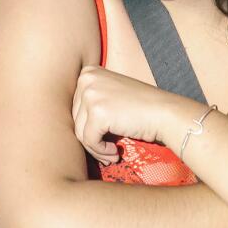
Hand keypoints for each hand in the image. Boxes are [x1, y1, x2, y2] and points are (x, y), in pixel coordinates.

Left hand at [72, 65, 193, 164]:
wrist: (165, 113)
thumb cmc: (140, 110)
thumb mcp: (110, 96)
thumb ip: (89, 104)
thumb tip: (63, 130)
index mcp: (88, 72)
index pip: (74, 108)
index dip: (87, 127)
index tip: (102, 138)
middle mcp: (86, 78)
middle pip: (75, 120)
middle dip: (90, 140)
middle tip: (107, 152)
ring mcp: (91, 93)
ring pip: (79, 132)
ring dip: (95, 148)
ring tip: (111, 154)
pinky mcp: (98, 112)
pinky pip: (89, 141)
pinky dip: (101, 152)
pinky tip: (115, 153)